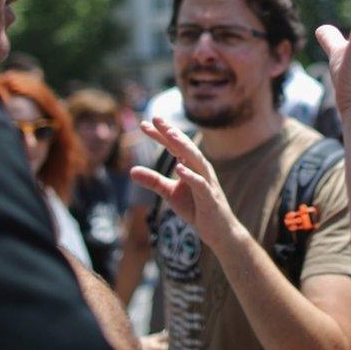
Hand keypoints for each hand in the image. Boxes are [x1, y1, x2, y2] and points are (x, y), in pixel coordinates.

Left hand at [129, 117, 241, 249]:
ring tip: (170, 135)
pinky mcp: (210, 198)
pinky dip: (190, 176)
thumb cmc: (196, 208)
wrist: (219, 231)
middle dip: (171, 132)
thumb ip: (153, 181)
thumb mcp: (170, 193)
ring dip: (183, 146)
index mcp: (191, 165)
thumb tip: (131, 170)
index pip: (174, 146)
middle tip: (156, 119)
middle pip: (185, 146)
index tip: (144, 124)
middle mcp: (201, 169)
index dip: (160, 134)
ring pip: (196, 160)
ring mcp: (207, 182)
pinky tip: (179, 168)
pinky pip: (200, 184)